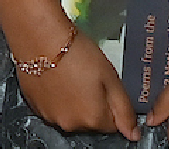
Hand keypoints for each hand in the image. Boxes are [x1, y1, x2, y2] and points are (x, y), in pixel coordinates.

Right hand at [2, 15, 136, 139]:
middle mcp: (70, 123)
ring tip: (71, 75)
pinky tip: (57, 77)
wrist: (38, 36)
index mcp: (93, 118)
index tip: (105, 87)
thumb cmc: (74, 52)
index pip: (113, 125)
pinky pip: (52, 108)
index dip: (112, 104)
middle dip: (93, 103)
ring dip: (74, 101)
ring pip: (71, 114)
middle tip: (89, 77)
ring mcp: (50, 116)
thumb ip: (124, 109)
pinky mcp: (35, 106)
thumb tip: (133, 133)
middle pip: (91, 121)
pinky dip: (56, 97)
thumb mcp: (111, 77)